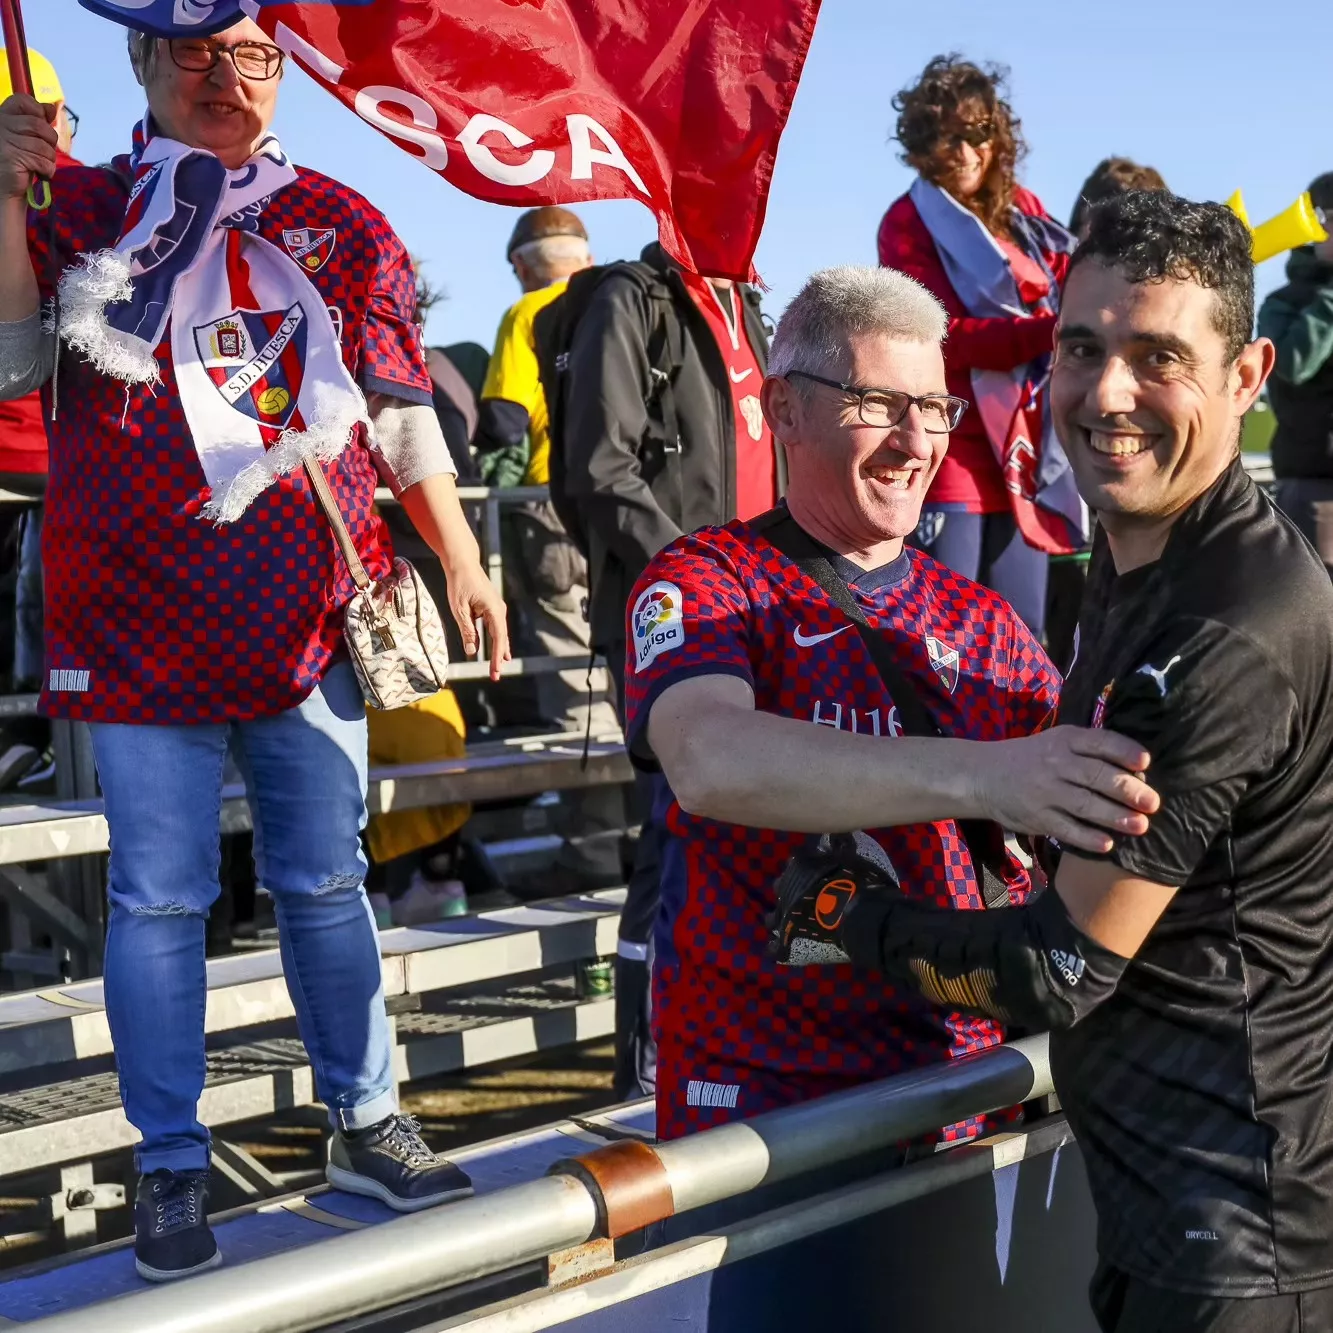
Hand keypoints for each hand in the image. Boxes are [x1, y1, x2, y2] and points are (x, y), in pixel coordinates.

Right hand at [0, 96, 56, 201]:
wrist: (4, 189)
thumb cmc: (16, 162)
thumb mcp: (24, 137)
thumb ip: (35, 120)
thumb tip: (51, 107)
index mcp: (2, 116)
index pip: (22, 101)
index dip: (37, 112)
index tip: (40, 127)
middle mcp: (1, 125)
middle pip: (39, 124)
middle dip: (49, 141)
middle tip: (41, 152)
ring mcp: (5, 141)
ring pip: (44, 144)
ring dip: (48, 158)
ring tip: (38, 164)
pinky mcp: (13, 157)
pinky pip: (44, 160)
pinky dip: (47, 170)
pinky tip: (38, 173)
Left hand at [445, 564, 509, 680]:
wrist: (462, 563)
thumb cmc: (459, 583)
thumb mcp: (459, 609)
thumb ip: (467, 631)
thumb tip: (471, 651)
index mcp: (494, 610)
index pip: (499, 638)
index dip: (497, 657)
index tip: (496, 671)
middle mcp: (499, 610)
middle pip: (502, 638)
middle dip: (499, 658)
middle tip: (495, 676)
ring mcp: (497, 608)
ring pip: (500, 634)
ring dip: (500, 650)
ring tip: (500, 667)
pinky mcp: (492, 607)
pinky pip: (496, 628)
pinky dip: (497, 641)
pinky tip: (499, 651)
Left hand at [768, 834, 900, 966]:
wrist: (860, 915)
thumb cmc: (858, 883)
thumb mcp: (852, 857)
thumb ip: (842, 844)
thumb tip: (839, 832)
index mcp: (799, 865)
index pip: (796, 860)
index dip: (806, 866)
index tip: (815, 871)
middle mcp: (786, 887)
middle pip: (781, 886)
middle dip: (789, 891)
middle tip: (805, 898)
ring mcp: (784, 913)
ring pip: (772, 917)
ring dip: (780, 918)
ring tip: (791, 923)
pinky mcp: (787, 938)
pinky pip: (774, 947)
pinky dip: (777, 948)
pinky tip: (781, 949)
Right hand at [972, 726, 1157, 854]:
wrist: (983, 776)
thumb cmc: (1032, 758)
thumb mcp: (1056, 742)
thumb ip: (1090, 751)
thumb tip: (1138, 771)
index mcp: (1064, 740)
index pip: (1099, 742)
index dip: (1124, 751)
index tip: (1145, 763)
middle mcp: (1055, 763)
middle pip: (1096, 775)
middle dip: (1128, 790)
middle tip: (1152, 803)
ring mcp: (1044, 791)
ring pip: (1085, 804)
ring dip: (1115, 816)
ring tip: (1140, 825)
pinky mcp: (1036, 817)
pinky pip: (1066, 829)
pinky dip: (1088, 838)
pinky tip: (1107, 844)